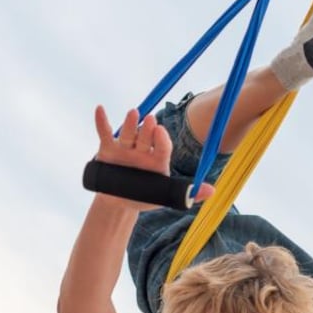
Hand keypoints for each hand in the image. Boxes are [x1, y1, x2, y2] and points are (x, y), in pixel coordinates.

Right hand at [92, 106, 214, 208]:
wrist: (119, 203)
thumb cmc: (145, 197)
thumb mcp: (165, 197)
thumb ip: (187, 193)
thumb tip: (212, 191)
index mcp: (158, 159)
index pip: (162, 147)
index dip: (162, 140)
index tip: (161, 132)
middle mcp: (143, 150)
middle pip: (146, 137)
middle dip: (148, 129)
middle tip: (151, 120)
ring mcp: (125, 148)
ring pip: (128, 134)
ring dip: (130, 123)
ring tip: (133, 113)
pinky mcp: (108, 149)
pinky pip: (105, 133)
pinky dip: (101, 121)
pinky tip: (100, 109)